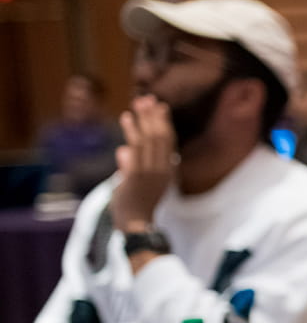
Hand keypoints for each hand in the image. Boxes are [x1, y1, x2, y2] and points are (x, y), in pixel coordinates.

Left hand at [111, 95, 176, 230]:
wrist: (135, 224)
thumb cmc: (135, 206)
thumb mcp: (135, 184)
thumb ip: (129, 167)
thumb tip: (122, 151)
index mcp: (166, 170)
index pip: (168, 141)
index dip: (164, 122)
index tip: (159, 106)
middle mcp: (162, 168)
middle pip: (160, 136)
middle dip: (153, 116)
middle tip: (146, 98)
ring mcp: (150, 171)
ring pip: (149, 139)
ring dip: (143, 119)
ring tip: (137, 104)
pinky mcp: (138, 174)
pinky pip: (136, 148)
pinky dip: (131, 131)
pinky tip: (126, 117)